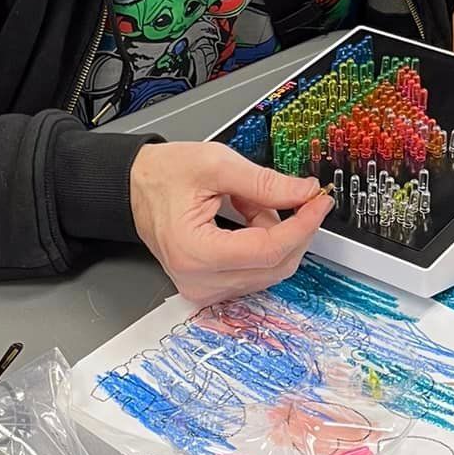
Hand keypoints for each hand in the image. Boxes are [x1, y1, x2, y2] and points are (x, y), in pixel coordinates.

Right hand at [129, 142, 333, 306]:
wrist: (135, 187)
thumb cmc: (163, 176)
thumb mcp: (216, 165)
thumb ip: (265, 182)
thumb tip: (303, 193)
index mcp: (195, 252)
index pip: (268, 250)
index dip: (302, 225)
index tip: (318, 201)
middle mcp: (198, 280)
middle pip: (274, 266)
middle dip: (295, 231)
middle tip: (301, 197)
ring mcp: (203, 289)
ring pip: (268, 271)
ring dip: (276, 237)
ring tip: (255, 203)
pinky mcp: (209, 288)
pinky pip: (255, 273)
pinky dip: (263, 246)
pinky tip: (251, 221)